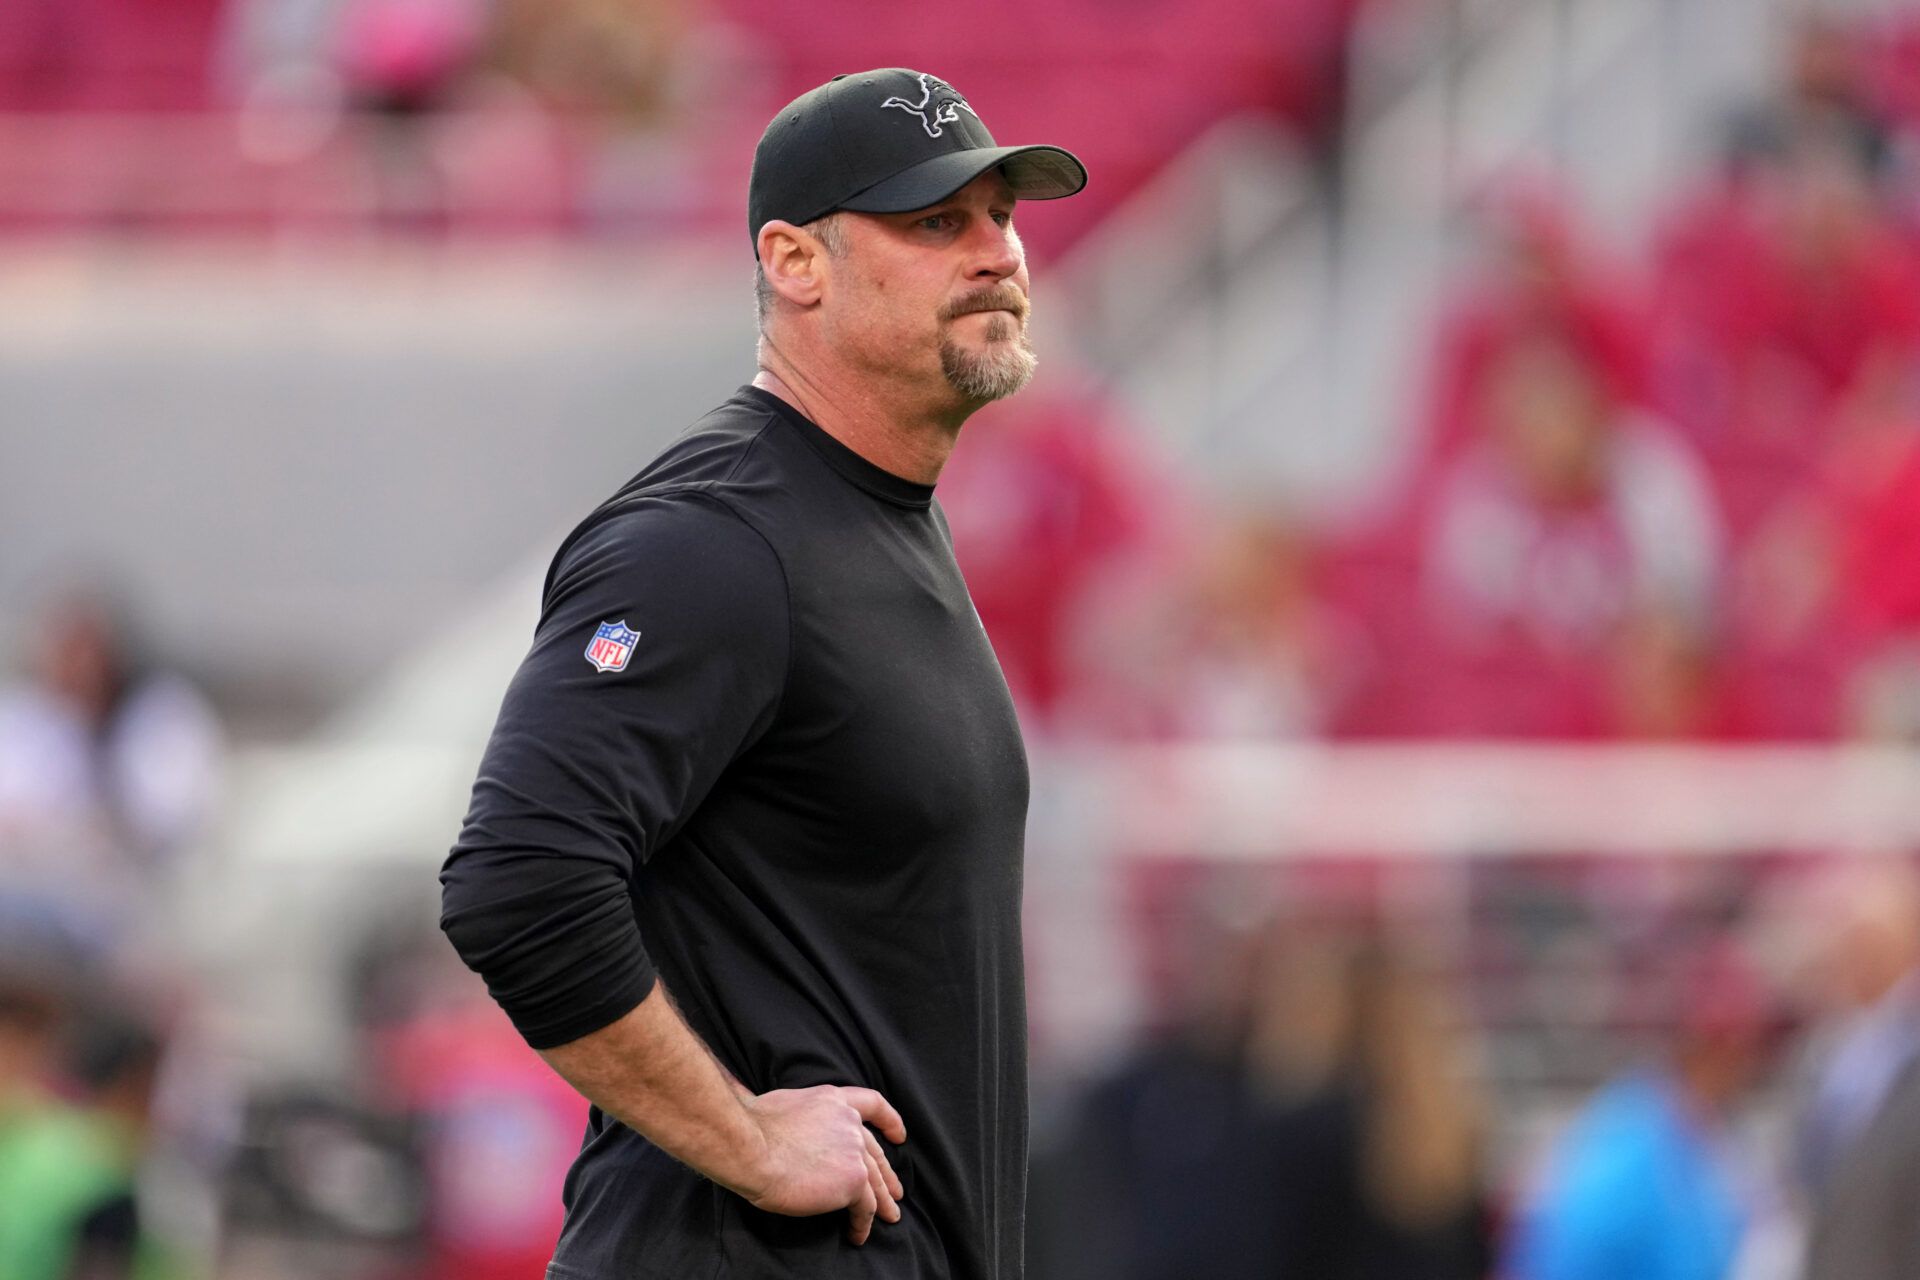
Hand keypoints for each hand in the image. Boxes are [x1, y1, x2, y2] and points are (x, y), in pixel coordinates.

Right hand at [736, 1084, 906, 1244]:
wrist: (753, 1148)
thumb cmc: (753, 1128)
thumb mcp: (783, 1104)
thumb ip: (802, 1116)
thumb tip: (790, 1128)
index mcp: (832, 1100)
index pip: (871, 1104)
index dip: (889, 1120)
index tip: (899, 1135)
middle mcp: (849, 1122)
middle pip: (875, 1152)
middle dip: (886, 1174)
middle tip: (895, 1191)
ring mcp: (854, 1150)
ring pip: (875, 1182)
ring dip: (883, 1202)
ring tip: (889, 1217)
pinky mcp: (853, 1179)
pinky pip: (865, 1207)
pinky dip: (863, 1223)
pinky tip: (857, 1234)